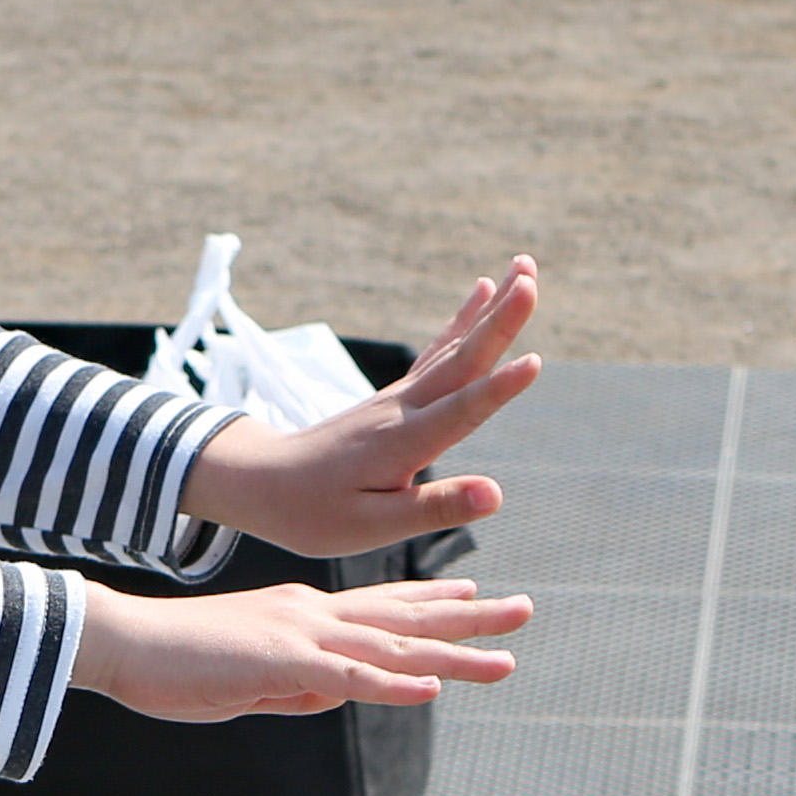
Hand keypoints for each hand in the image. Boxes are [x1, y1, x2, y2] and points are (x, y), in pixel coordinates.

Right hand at [75, 573, 532, 720]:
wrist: (123, 641)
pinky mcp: (281, 664)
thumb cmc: (175, 663)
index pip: (380, 606)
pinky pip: (350, 678)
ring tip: (505, 659)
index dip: (430, 601)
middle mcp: (313, 615)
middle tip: (523, 611)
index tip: (472, 594)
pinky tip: (432, 691)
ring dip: (452, 657)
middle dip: (468, 618)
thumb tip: (330, 697)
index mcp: (303, 615)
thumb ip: (293, 687)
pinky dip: (394, 685)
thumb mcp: (249, 680)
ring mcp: (302, 636)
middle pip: (404, 617)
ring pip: (393, 647)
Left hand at [177, 256, 541, 559]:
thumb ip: (434, 508)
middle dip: (501, 322)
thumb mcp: (370, 526)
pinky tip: (482, 291)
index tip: (534, 362)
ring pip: (454, 347)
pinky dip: (464, 320)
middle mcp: (403, 409)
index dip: (498, 391)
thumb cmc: (313, 513)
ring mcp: (399, 397)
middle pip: (461, 361)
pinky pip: (439, 351)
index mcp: (402, 443)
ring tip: (524, 269)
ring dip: (491, 309)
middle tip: (532, 281)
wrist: (262, 482)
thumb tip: (495, 495)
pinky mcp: (396, 396)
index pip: (459, 413)